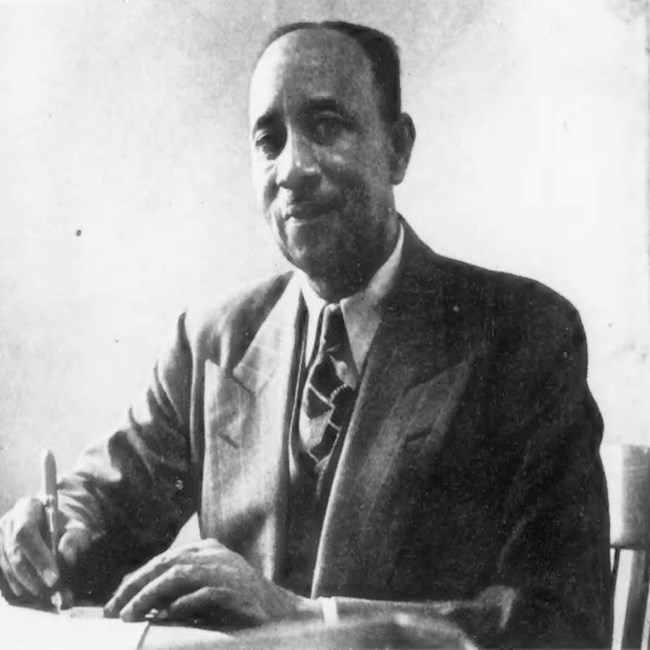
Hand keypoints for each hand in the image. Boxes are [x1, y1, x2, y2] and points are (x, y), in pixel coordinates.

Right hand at [0, 497, 92, 603]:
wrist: (52, 525)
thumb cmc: (65, 526)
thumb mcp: (77, 528)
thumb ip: (75, 540)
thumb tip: (66, 557)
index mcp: (28, 507)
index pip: (26, 532)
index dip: (38, 557)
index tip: (54, 578)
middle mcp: (7, 521)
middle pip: (13, 551)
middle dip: (31, 575)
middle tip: (49, 591)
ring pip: (4, 565)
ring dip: (22, 584)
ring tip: (42, 594)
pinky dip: (11, 586)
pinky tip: (27, 592)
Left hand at [103, 538, 315, 625]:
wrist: (280, 613)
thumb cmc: (239, 604)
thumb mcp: (206, 589)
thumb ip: (180, 589)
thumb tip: (141, 603)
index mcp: (206, 549)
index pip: (162, 559)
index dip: (136, 580)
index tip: (114, 602)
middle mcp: (213, 554)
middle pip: (164, 563)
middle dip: (134, 587)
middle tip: (113, 610)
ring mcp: (224, 569)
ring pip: (176, 576)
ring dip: (149, 596)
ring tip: (129, 616)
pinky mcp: (233, 588)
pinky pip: (200, 593)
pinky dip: (181, 605)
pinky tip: (166, 618)